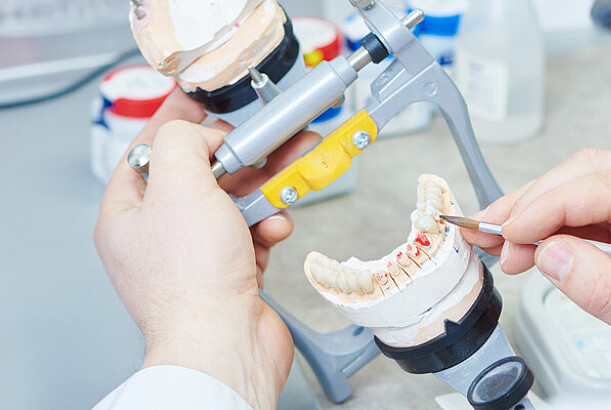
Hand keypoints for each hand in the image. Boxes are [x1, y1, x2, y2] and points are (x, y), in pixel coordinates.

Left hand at [94, 91, 318, 408]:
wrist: (225, 344)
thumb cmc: (191, 281)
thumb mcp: (179, 186)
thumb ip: (183, 142)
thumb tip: (201, 134)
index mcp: (127, 214)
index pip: (148, 150)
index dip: (175, 121)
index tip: (201, 98)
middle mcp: (158, 236)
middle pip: (202, 176)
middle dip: (242, 156)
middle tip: (270, 135)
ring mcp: (195, 257)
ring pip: (234, 205)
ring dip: (265, 190)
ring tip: (292, 175)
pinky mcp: (231, 275)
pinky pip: (253, 235)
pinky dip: (270, 226)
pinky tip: (277, 227)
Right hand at [464, 149, 610, 370]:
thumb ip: (608, 291)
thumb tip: (551, 254)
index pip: (609, 186)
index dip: (549, 205)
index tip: (510, 233)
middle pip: (592, 172)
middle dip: (533, 200)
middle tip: (490, 234)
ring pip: (587, 184)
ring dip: (539, 209)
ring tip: (500, 243)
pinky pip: (595, 209)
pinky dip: (557, 224)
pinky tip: (532, 246)